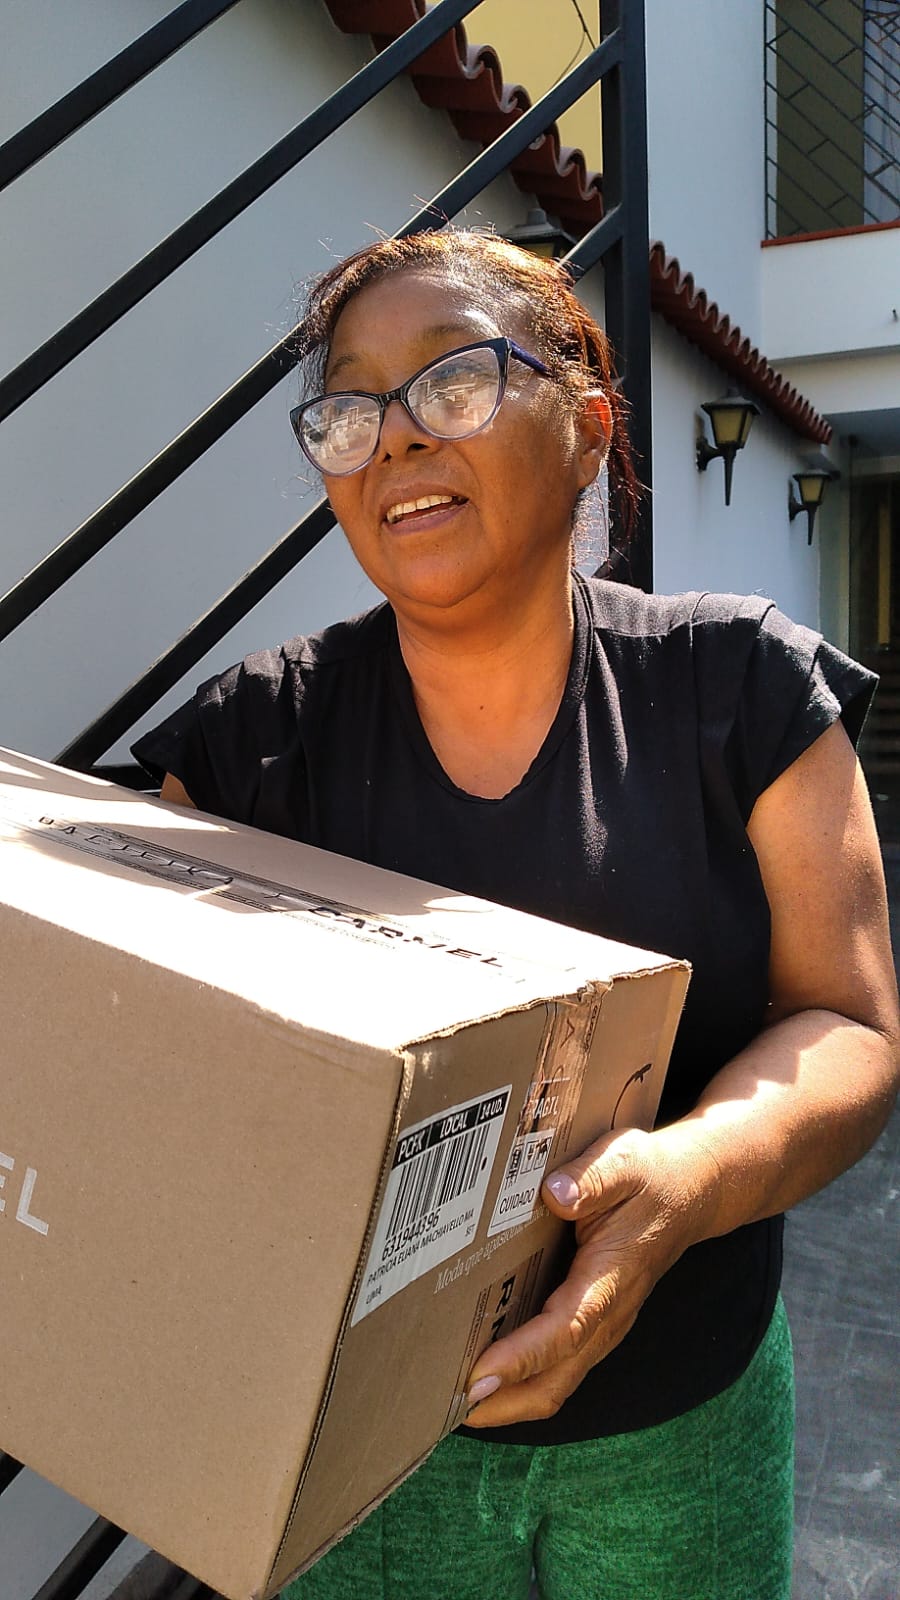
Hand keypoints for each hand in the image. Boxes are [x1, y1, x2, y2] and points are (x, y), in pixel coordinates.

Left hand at [464, 1124, 717, 1427]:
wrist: (688, 1193)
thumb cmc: (649, 1177)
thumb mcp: (623, 1163)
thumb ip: (592, 1180)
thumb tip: (555, 1195)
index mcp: (610, 1279)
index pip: (565, 1330)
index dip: (521, 1357)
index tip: (477, 1375)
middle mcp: (607, 1317)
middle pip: (555, 1380)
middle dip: (503, 1402)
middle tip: (444, 1408)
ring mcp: (601, 1327)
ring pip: (556, 1383)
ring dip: (508, 1401)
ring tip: (451, 1403)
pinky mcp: (593, 1326)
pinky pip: (557, 1369)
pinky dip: (520, 1382)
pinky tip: (483, 1373)